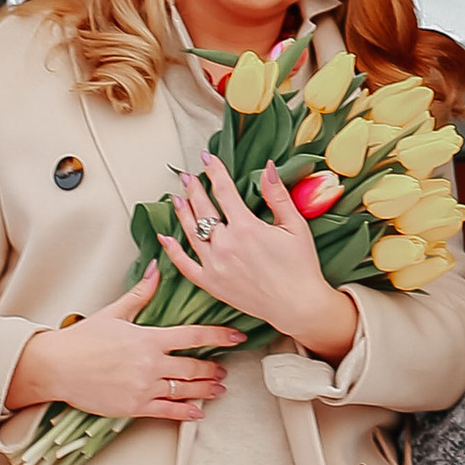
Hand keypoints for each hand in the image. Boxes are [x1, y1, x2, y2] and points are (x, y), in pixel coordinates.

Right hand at [4, 261, 242, 419]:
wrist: (56, 367)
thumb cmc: (82, 340)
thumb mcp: (114, 312)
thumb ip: (140, 293)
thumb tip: (155, 269)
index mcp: (148, 338)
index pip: (192, 336)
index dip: (218, 336)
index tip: (237, 336)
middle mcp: (150, 364)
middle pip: (193, 367)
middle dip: (213, 368)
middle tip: (224, 369)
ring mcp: (143, 388)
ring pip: (184, 390)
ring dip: (205, 390)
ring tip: (218, 389)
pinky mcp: (133, 407)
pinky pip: (167, 412)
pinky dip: (186, 413)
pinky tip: (198, 412)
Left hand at [167, 158, 359, 361]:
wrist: (297, 305)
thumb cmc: (300, 266)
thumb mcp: (294, 225)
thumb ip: (277, 195)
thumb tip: (267, 168)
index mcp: (246, 227)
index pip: (224, 191)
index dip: (215, 171)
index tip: (207, 159)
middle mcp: (226, 244)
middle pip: (203, 209)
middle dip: (194, 189)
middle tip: (187, 177)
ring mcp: (215, 265)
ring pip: (191, 233)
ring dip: (182, 213)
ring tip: (177, 198)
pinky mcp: (212, 284)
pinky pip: (185, 265)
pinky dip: (172, 251)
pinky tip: (164, 238)